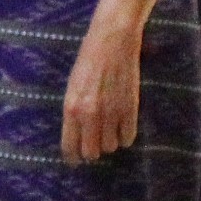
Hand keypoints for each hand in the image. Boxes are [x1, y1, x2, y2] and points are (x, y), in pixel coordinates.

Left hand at [62, 12, 141, 160]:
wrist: (113, 40)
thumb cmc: (88, 60)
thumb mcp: (72, 86)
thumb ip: (74, 111)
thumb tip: (76, 135)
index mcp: (71, 108)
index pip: (70, 146)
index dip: (72, 157)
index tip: (75, 160)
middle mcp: (91, 114)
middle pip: (92, 152)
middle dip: (91, 151)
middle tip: (93, 144)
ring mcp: (112, 113)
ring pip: (111, 147)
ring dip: (109, 142)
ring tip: (108, 130)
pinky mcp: (131, 108)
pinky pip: (128, 137)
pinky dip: (125, 137)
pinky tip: (122, 127)